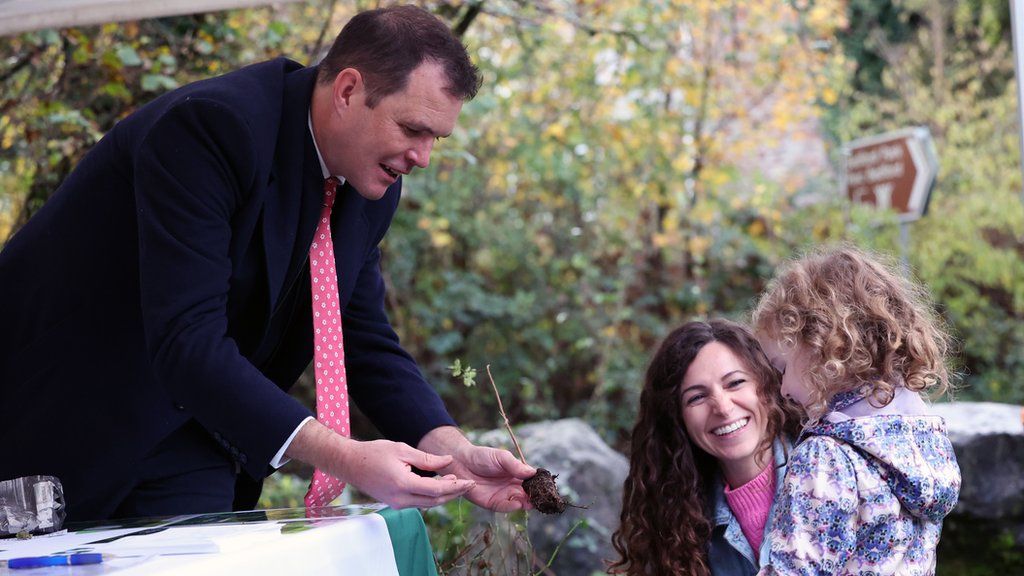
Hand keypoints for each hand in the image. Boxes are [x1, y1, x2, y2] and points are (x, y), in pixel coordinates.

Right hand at [335, 438, 476, 508]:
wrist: (350, 463)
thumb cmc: (374, 453)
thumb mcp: (402, 450)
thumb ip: (427, 459)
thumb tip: (448, 462)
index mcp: (403, 484)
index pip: (436, 490)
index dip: (455, 487)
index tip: (469, 482)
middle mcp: (400, 499)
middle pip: (434, 501)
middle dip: (453, 493)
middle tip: (468, 484)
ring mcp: (396, 504)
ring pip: (426, 504)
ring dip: (443, 495)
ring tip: (456, 483)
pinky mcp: (393, 503)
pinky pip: (417, 502)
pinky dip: (431, 496)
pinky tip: (439, 486)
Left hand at [419, 427, 535, 511]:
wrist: (461, 463)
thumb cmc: (482, 457)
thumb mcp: (501, 457)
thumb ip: (515, 465)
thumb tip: (533, 472)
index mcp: (516, 474)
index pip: (532, 481)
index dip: (540, 485)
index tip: (548, 487)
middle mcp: (512, 486)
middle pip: (528, 494)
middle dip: (535, 497)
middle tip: (543, 498)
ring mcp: (502, 495)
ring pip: (519, 502)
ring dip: (526, 503)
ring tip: (532, 502)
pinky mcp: (492, 503)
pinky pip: (504, 507)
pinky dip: (512, 507)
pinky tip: (518, 503)